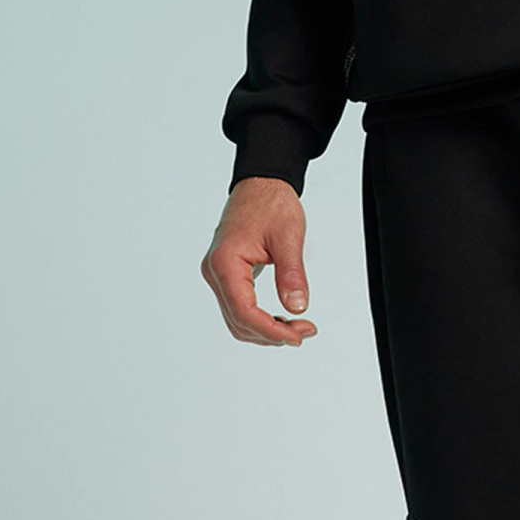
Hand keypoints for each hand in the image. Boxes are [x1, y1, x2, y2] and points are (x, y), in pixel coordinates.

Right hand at [204, 176, 316, 345]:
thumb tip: (297, 308)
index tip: (297, 336)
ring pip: (236, 319)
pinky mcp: (225, 275)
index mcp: (225, 262)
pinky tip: (282, 318)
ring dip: (266, 329)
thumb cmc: (271, 203)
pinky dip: (259, 319)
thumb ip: (292, 274)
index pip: (243, 311)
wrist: (260, 184)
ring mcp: (217, 274)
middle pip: (238, 320)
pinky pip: (238, 306)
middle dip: (271, 333)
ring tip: (298, 328)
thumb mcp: (288, 237)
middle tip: (305, 331)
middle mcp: (214, 271)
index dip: (270, 330)